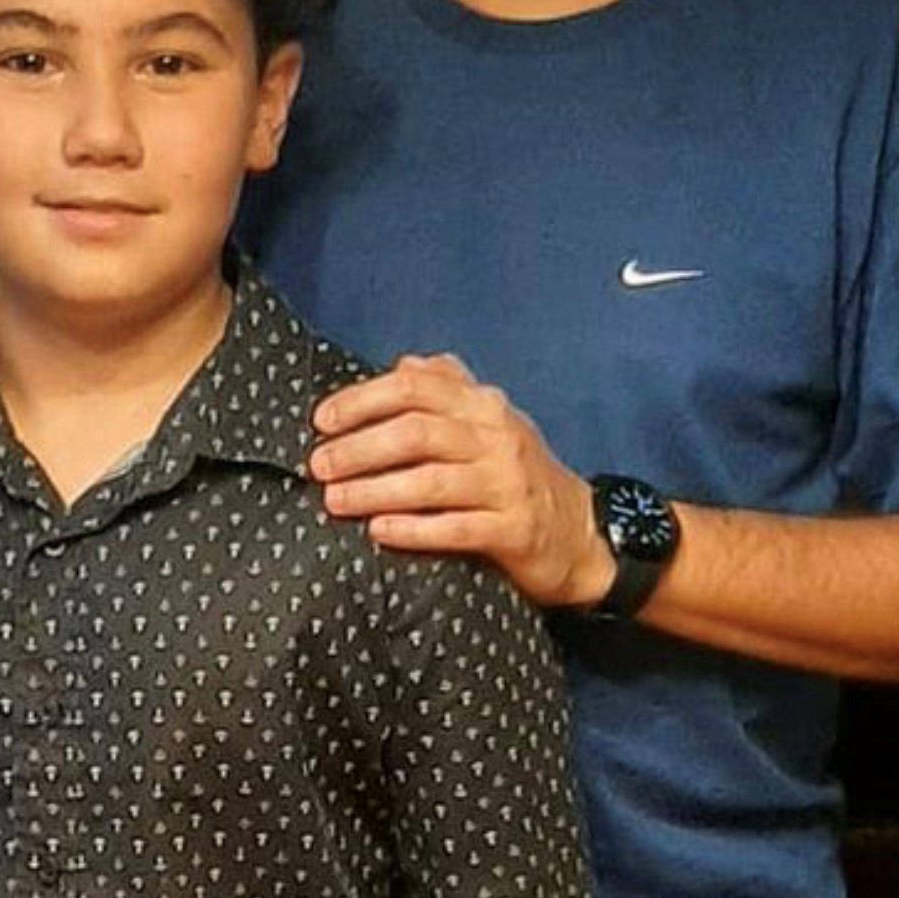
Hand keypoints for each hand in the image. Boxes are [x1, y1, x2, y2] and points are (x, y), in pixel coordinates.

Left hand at [309, 354, 612, 607]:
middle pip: (416, 433)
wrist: (579, 532)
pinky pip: (456, 528)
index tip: (322, 420)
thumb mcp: (487, 422)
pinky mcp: (514, 530)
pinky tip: (379, 531)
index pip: (414, 387)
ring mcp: (508, 484)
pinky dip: (413, 529)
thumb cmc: (514, 473)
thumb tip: (401, 365)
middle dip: (359, 448)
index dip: (362, 400)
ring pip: (430, 482)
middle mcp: (496, 437)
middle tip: (319, 465)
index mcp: (482, 405)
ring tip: (335, 500)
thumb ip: (446, 389)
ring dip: (375, 489)